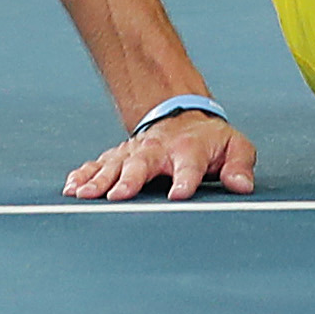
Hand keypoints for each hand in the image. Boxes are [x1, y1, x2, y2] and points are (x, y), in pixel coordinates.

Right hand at [66, 111, 256, 201]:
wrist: (182, 117)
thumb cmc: (210, 141)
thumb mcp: (235, 146)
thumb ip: (239, 166)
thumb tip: (242, 186)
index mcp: (190, 149)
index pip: (189, 166)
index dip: (184, 180)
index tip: (178, 196)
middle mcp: (158, 150)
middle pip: (143, 164)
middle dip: (130, 180)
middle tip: (118, 196)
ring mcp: (134, 153)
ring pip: (114, 165)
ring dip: (99, 180)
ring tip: (86, 195)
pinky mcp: (117, 157)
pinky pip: (96, 164)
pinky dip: (83, 175)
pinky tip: (72, 187)